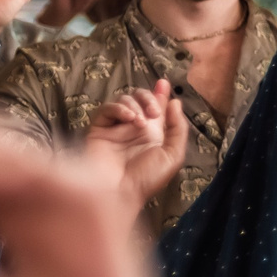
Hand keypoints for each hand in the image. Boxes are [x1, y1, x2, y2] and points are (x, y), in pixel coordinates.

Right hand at [85, 78, 189, 209]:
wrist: (119, 193)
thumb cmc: (147, 179)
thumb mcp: (173, 155)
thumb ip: (177, 128)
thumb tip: (174, 102)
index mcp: (153, 134)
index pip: (156, 107)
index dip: (160, 93)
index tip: (164, 82)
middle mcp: (134, 129)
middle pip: (140, 98)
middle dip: (149, 98)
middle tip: (154, 112)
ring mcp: (116, 128)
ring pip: (124, 100)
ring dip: (135, 105)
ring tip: (140, 123)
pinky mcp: (99, 130)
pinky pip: (107, 109)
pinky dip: (119, 109)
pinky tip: (128, 119)